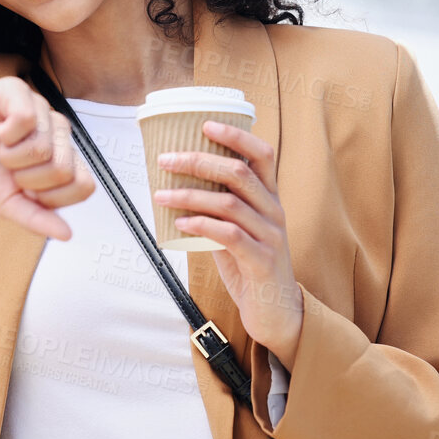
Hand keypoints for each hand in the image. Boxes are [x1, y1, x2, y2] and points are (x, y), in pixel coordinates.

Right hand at [0, 76, 95, 240]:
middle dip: (28, 180)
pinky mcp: (17, 90)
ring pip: (44, 146)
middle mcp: (56, 132)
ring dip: (11, 158)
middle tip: (8, 170)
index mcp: (60, 158)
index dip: (51, 198)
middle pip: (64, 168)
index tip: (25, 192)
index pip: (84, 185)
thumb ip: (37, 219)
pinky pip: (28, 118)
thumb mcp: (6, 204)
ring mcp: (39, 109)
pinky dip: (5, 134)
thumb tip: (67, 235)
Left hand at [151, 121, 304, 362]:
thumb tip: (176, 189)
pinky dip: (201, 225)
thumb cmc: (251, 269)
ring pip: (230, 203)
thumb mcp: (235, 232)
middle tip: (166, 159)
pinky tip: (179, 224)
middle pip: (239, 173)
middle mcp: (274, 212)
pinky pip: (229, 236)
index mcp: (269, 199)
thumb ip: (216, 211)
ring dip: (190, 194)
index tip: (205, 124)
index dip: (236, 136)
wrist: (277, 313)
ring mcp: (270, 236)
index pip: (261, 154)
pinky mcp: (261, 262)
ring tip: (161, 195)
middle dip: (199, 161)